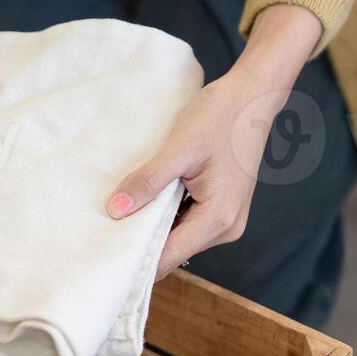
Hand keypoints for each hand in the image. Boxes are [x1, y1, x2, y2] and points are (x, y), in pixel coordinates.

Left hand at [106, 4, 323, 278]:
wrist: (253, 96)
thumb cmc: (221, 117)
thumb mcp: (178, 149)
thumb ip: (147, 182)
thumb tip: (115, 211)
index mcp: (218, 219)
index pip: (168, 257)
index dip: (135, 259)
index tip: (103, 254)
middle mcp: (227, 228)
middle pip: (174, 251)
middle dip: (141, 243)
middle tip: (103, 231)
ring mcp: (228, 219)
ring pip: (179, 238)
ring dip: (153, 227)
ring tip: (122, 213)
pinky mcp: (224, 207)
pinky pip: (188, 222)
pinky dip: (167, 215)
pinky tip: (147, 201)